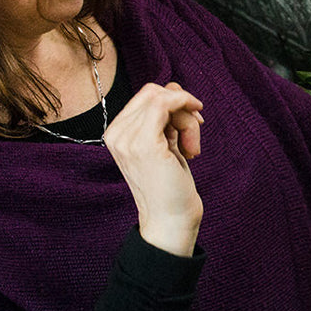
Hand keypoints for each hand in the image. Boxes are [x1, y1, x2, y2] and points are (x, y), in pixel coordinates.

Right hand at [103, 82, 204, 255]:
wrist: (170, 220)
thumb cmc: (171, 185)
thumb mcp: (165, 144)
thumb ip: (164, 118)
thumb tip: (174, 89)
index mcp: (117, 133)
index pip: (147, 95)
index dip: (174, 102)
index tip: (192, 124)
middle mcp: (116, 133)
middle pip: (154, 93)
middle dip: (181, 108)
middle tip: (194, 134)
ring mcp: (127, 138)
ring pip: (163, 99)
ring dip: (187, 119)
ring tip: (192, 148)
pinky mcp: (144, 143)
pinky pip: (165, 103)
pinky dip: (186, 111)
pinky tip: (192, 144)